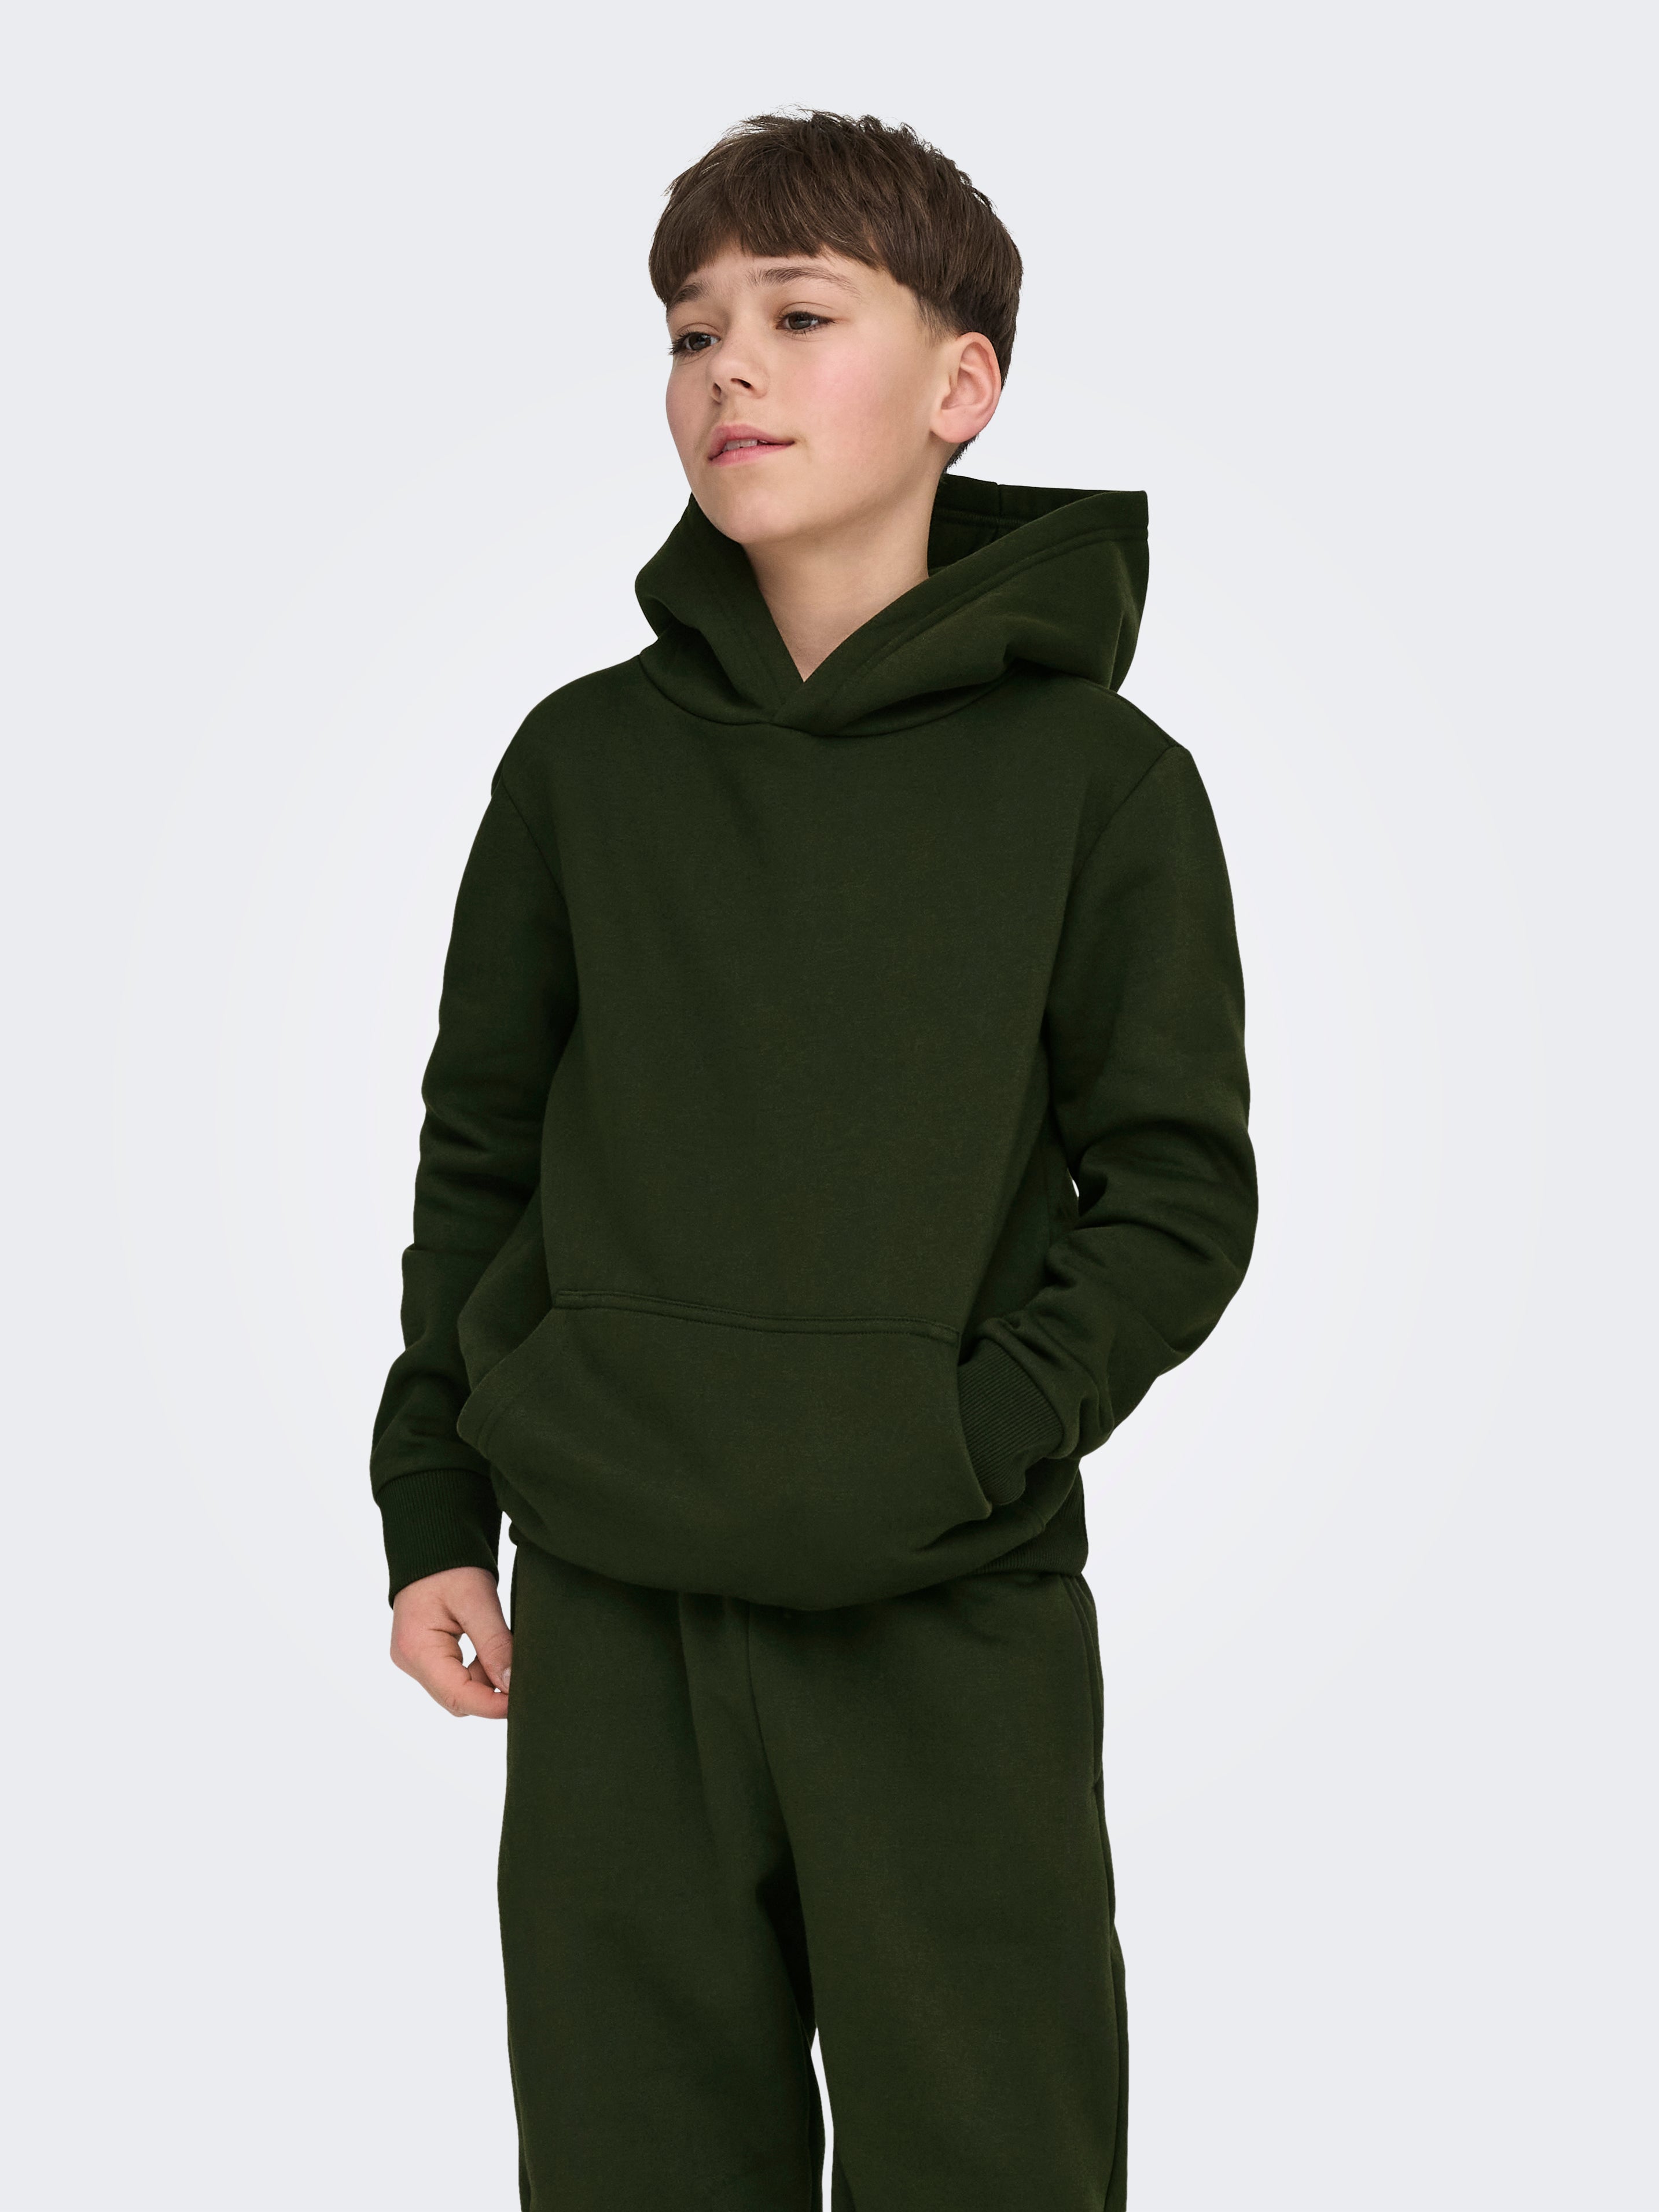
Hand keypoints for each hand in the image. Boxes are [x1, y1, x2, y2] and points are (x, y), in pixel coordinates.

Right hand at [390, 1565, 511, 1718]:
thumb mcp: (478, 1601)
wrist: (433, 1543)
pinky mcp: (425, 1654)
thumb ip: (495, 1644)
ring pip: (457, 1688)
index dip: (492, 1705)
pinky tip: (492, 1648)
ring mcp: (415, 1659)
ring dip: (485, 1679)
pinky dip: (477, 1669)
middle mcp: (410, 1661)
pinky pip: (454, 1675)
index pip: (457, 1696)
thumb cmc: (450, 1566)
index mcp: (417, 1649)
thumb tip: (512, 1684)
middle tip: (521, 1673)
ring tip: (505, 1650)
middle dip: (490, 1692)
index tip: (522, 1699)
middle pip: (456, 1697)